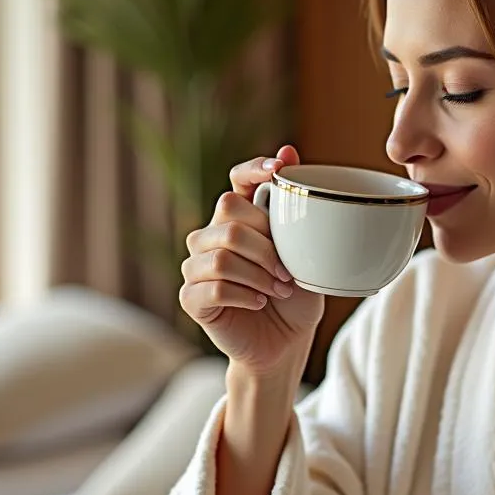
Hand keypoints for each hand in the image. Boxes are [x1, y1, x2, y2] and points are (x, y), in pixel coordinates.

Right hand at [179, 145, 324, 374]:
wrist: (285, 345)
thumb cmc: (294, 298)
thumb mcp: (304, 254)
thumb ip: (294, 210)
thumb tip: (289, 150)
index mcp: (239, 219)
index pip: (236, 180)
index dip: (253, 169)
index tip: (279, 171)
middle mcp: (211, 236)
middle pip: (229, 217)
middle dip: (266, 246)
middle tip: (287, 272)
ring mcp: (196, 266)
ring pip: (223, 255)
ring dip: (259, 275)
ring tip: (278, 291)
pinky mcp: (190, 297)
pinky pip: (215, 286)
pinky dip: (246, 296)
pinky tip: (258, 304)